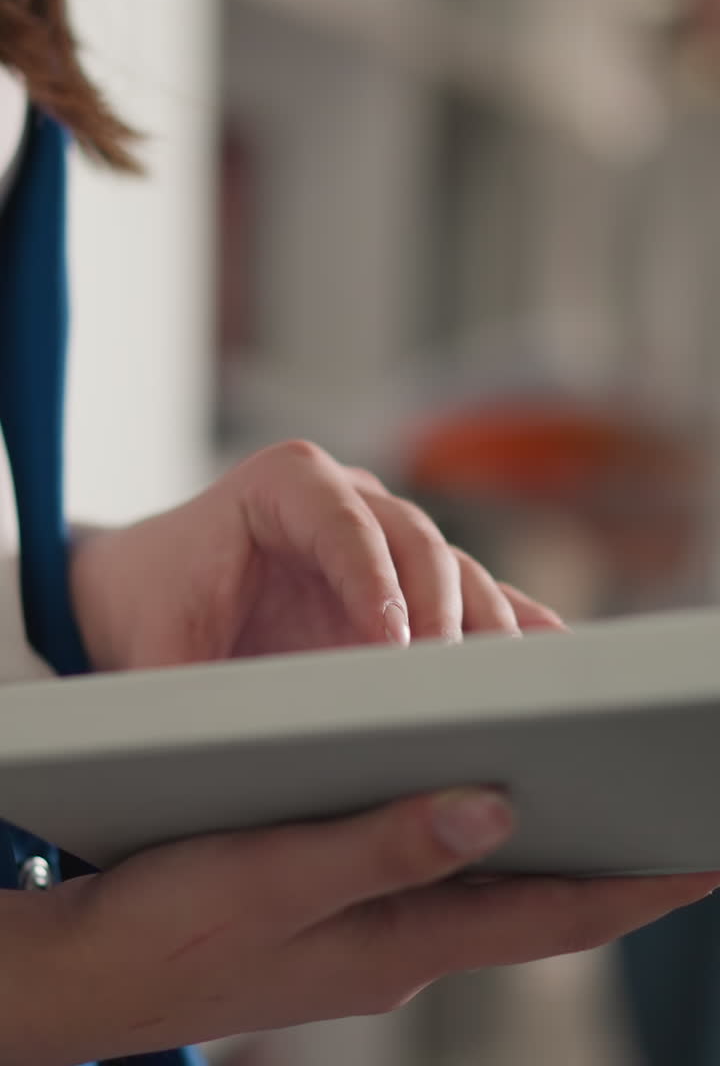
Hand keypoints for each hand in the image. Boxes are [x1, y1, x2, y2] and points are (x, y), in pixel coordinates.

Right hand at [22, 788, 718, 1064]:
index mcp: (400, 939)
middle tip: (684, 816)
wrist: (87, 972)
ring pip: (490, 889)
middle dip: (619, 868)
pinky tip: (485, 805)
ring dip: (555, 853)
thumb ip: (383, 847)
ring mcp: (372, 931)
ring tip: (611, 801)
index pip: (551, 916)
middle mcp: (402, 940)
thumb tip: (495, 809)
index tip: (709, 856)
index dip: (638, 889)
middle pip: (537, 903)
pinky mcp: (339, 911)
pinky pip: (438, 876)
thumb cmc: (168, 925)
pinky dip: (482, 843)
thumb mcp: (273, 879)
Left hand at [71, 440, 563, 670]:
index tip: (390, 642)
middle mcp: (348, 500)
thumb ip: (201, 693)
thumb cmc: (158, 616)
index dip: (368, 575)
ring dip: (482, 628)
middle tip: (446, 684)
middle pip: (414, 539)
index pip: (337, 517)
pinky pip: (475, 598)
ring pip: (456, 568)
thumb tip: (257, 750)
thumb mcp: (163, 657)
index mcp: (280, 486)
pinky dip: (511, 629)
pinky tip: (550, 669)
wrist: (155, 596)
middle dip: (436, 609)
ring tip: (508, 693)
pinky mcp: (414, 585)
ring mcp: (389, 537)